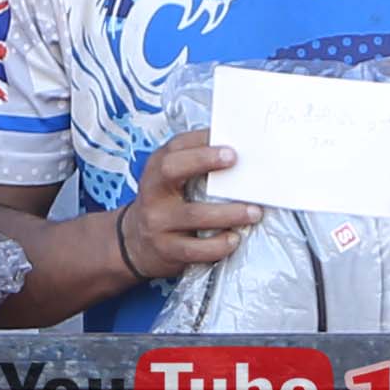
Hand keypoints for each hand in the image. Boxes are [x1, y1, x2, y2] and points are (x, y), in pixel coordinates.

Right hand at [114, 127, 259, 277]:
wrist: (136, 243)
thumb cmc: (167, 204)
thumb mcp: (172, 180)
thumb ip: (197, 165)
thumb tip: (242, 150)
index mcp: (157, 167)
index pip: (176, 146)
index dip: (202, 141)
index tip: (229, 142)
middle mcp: (153, 191)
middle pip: (171, 169)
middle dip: (203, 160)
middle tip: (235, 160)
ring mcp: (157, 221)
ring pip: (193, 214)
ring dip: (228, 213)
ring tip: (253, 212)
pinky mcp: (166, 249)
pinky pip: (194, 248)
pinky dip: (218, 245)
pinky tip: (234, 239)